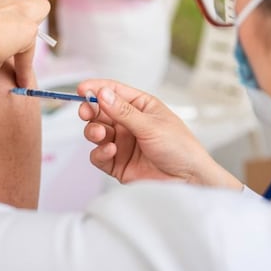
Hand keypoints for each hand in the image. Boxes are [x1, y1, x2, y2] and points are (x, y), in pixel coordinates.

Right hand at [76, 80, 242, 189]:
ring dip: (94, 131)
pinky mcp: (118, 164)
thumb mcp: (151, 125)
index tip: (81, 89)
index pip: (114, 92)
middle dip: (90, 111)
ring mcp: (122, 144)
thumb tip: (102, 93)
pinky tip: (110, 151)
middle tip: (86, 112)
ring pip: (96, 132)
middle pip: (100, 112)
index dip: (96, 88)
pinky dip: (100, 152)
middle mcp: (129, 123)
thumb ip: (123, 111)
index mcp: (141, 107)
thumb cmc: (180, 148)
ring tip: (101, 135)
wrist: (188, 181)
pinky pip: (98, 155)